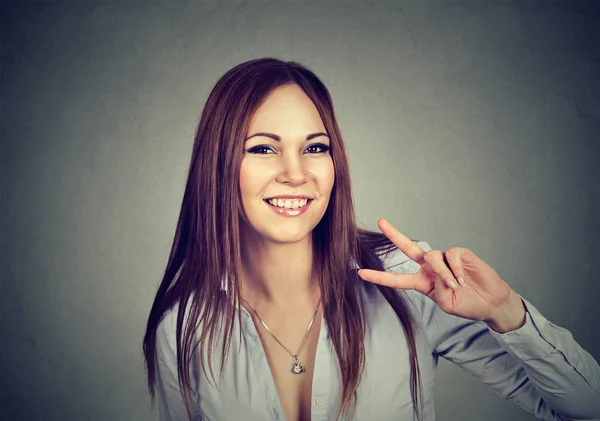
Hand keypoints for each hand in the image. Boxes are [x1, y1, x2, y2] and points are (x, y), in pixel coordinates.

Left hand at [358, 218, 525, 328]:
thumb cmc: (467, 304)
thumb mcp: (447, 304)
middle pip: (408, 248)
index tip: (360, 273)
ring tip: (457, 285)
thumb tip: (438, 270)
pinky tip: (464, 278)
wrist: (490, 303)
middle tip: (380, 221)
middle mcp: (430, 267)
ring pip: (433, 257)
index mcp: (422, 282)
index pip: (396, 279)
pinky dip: (456, 269)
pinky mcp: (459, 253)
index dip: (379, 277)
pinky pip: (451, 256)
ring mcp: (444, 259)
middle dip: (394, 234)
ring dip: (443, 273)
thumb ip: (437, 289)